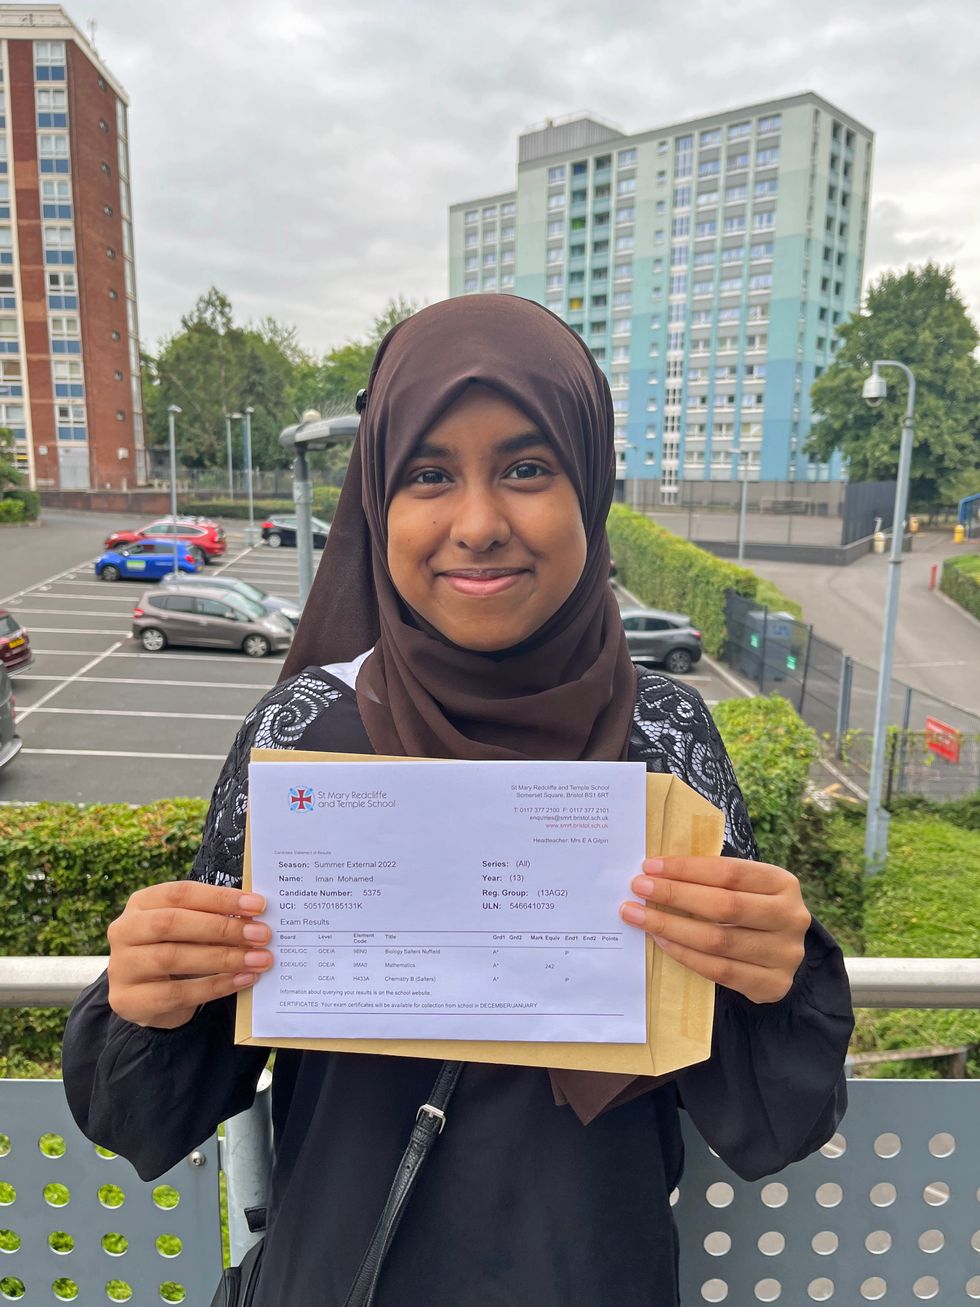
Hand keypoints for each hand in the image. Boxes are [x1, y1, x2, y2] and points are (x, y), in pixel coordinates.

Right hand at [106, 881, 272, 1028]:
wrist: (148, 998)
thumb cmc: (176, 949)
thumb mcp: (189, 928)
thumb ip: (214, 917)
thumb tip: (257, 915)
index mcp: (141, 902)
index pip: (181, 893)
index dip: (220, 897)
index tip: (258, 905)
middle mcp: (124, 929)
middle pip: (173, 923)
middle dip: (222, 928)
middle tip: (262, 934)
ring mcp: (122, 966)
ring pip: (173, 958)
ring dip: (223, 958)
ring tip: (259, 960)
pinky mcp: (127, 1000)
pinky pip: (176, 993)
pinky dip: (214, 986)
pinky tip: (242, 980)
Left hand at [620, 856, 810, 1004]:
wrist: (781, 956)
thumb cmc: (751, 910)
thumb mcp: (745, 888)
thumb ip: (712, 879)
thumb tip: (656, 870)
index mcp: (783, 883)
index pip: (730, 872)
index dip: (687, 869)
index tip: (650, 866)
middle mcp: (790, 917)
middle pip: (724, 906)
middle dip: (675, 895)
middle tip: (639, 888)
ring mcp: (785, 954)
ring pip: (718, 941)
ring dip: (671, 927)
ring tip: (639, 916)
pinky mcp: (773, 985)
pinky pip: (719, 971)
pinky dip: (685, 955)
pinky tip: (661, 941)